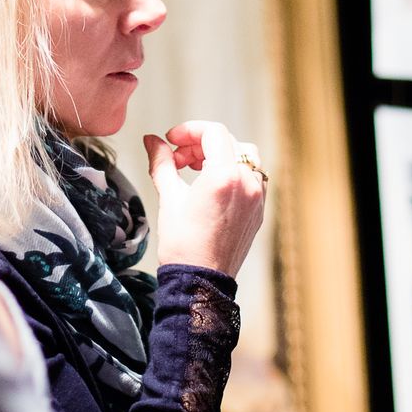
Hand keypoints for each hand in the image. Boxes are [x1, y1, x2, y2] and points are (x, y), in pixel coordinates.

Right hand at [144, 120, 265, 276]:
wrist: (200, 281)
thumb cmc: (183, 244)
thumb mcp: (169, 197)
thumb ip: (162, 162)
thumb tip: (153, 141)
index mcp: (225, 176)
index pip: (213, 133)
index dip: (189, 130)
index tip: (172, 140)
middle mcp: (247, 183)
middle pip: (228, 142)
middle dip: (200, 144)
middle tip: (177, 158)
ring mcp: (257, 197)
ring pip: (244, 156)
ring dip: (219, 154)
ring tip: (195, 169)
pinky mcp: (259, 210)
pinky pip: (251, 177)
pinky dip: (233, 171)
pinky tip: (211, 185)